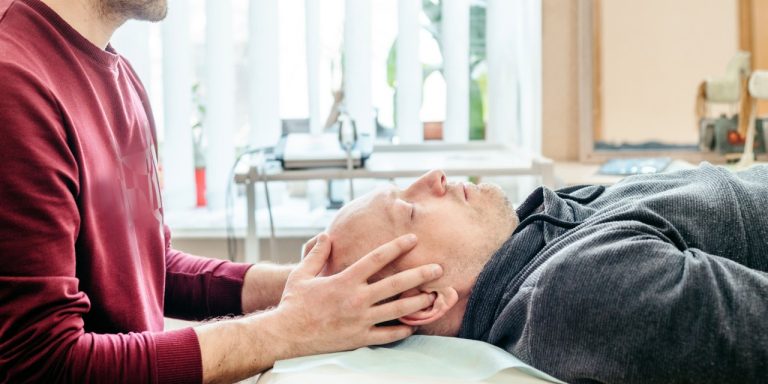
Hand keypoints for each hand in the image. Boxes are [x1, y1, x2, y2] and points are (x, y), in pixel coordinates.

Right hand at [272, 233, 441, 356]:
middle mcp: (357, 299)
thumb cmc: (293, 303)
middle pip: (396, 284)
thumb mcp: (302, 274)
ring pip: (397, 310)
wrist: (286, 334)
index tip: (413, 239)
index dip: (397, 247)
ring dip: (418, 302)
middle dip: (419, 275)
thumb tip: (327, 235)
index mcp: (345, 281)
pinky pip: (387, 335)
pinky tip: (414, 326)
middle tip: (438, 268)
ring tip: (434, 297)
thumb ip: (317, 254)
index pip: (377, 259)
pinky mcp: (359, 338)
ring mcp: (360, 320)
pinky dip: (402, 330)